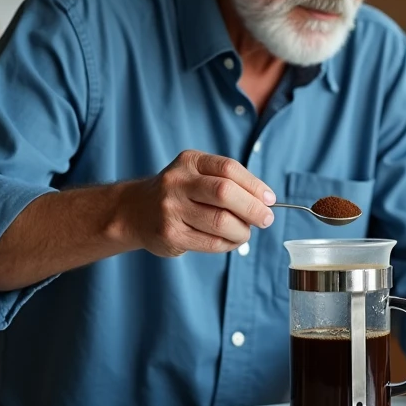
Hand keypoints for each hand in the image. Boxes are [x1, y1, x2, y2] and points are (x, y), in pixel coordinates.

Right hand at [123, 150, 275, 256]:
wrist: (135, 211)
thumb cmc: (180, 193)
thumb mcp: (198, 174)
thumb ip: (229, 182)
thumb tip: (265, 201)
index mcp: (190, 162)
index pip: (229, 169)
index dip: (254, 185)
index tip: (270, 199)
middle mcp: (177, 182)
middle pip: (225, 193)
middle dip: (252, 209)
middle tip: (266, 219)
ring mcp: (171, 209)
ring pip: (220, 221)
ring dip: (242, 230)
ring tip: (245, 232)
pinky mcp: (170, 234)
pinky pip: (211, 242)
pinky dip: (228, 244)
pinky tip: (230, 241)